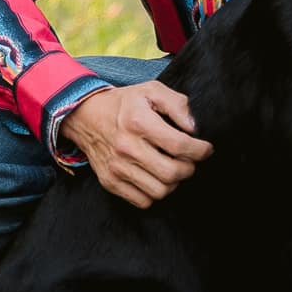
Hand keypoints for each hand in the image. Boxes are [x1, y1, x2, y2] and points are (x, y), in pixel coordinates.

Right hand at [60, 82, 212, 208]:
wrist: (86, 117)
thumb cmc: (125, 104)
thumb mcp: (151, 91)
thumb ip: (177, 104)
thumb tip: (193, 128)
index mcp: (138, 122)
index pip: (179, 145)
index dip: (200, 150)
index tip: (206, 149)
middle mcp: (126, 147)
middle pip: (172, 173)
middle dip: (190, 168)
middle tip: (190, 160)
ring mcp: (117, 168)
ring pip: (160, 191)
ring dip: (174, 183)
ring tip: (174, 169)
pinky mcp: (110, 182)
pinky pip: (143, 201)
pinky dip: (155, 193)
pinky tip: (156, 177)